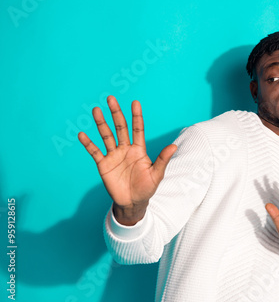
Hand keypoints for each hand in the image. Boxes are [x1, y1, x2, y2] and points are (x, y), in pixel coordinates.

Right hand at [78, 95, 176, 224]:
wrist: (133, 202)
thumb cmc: (147, 187)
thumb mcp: (156, 174)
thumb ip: (163, 159)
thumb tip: (174, 146)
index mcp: (139, 149)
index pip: (138, 129)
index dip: (136, 116)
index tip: (135, 102)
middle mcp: (125, 149)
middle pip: (120, 128)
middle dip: (116, 113)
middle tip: (111, 98)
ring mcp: (114, 155)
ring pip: (106, 136)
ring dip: (101, 123)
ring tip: (96, 110)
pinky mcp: (103, 164)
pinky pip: (94, 152)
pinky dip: (88, 144)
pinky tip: (82, 134)